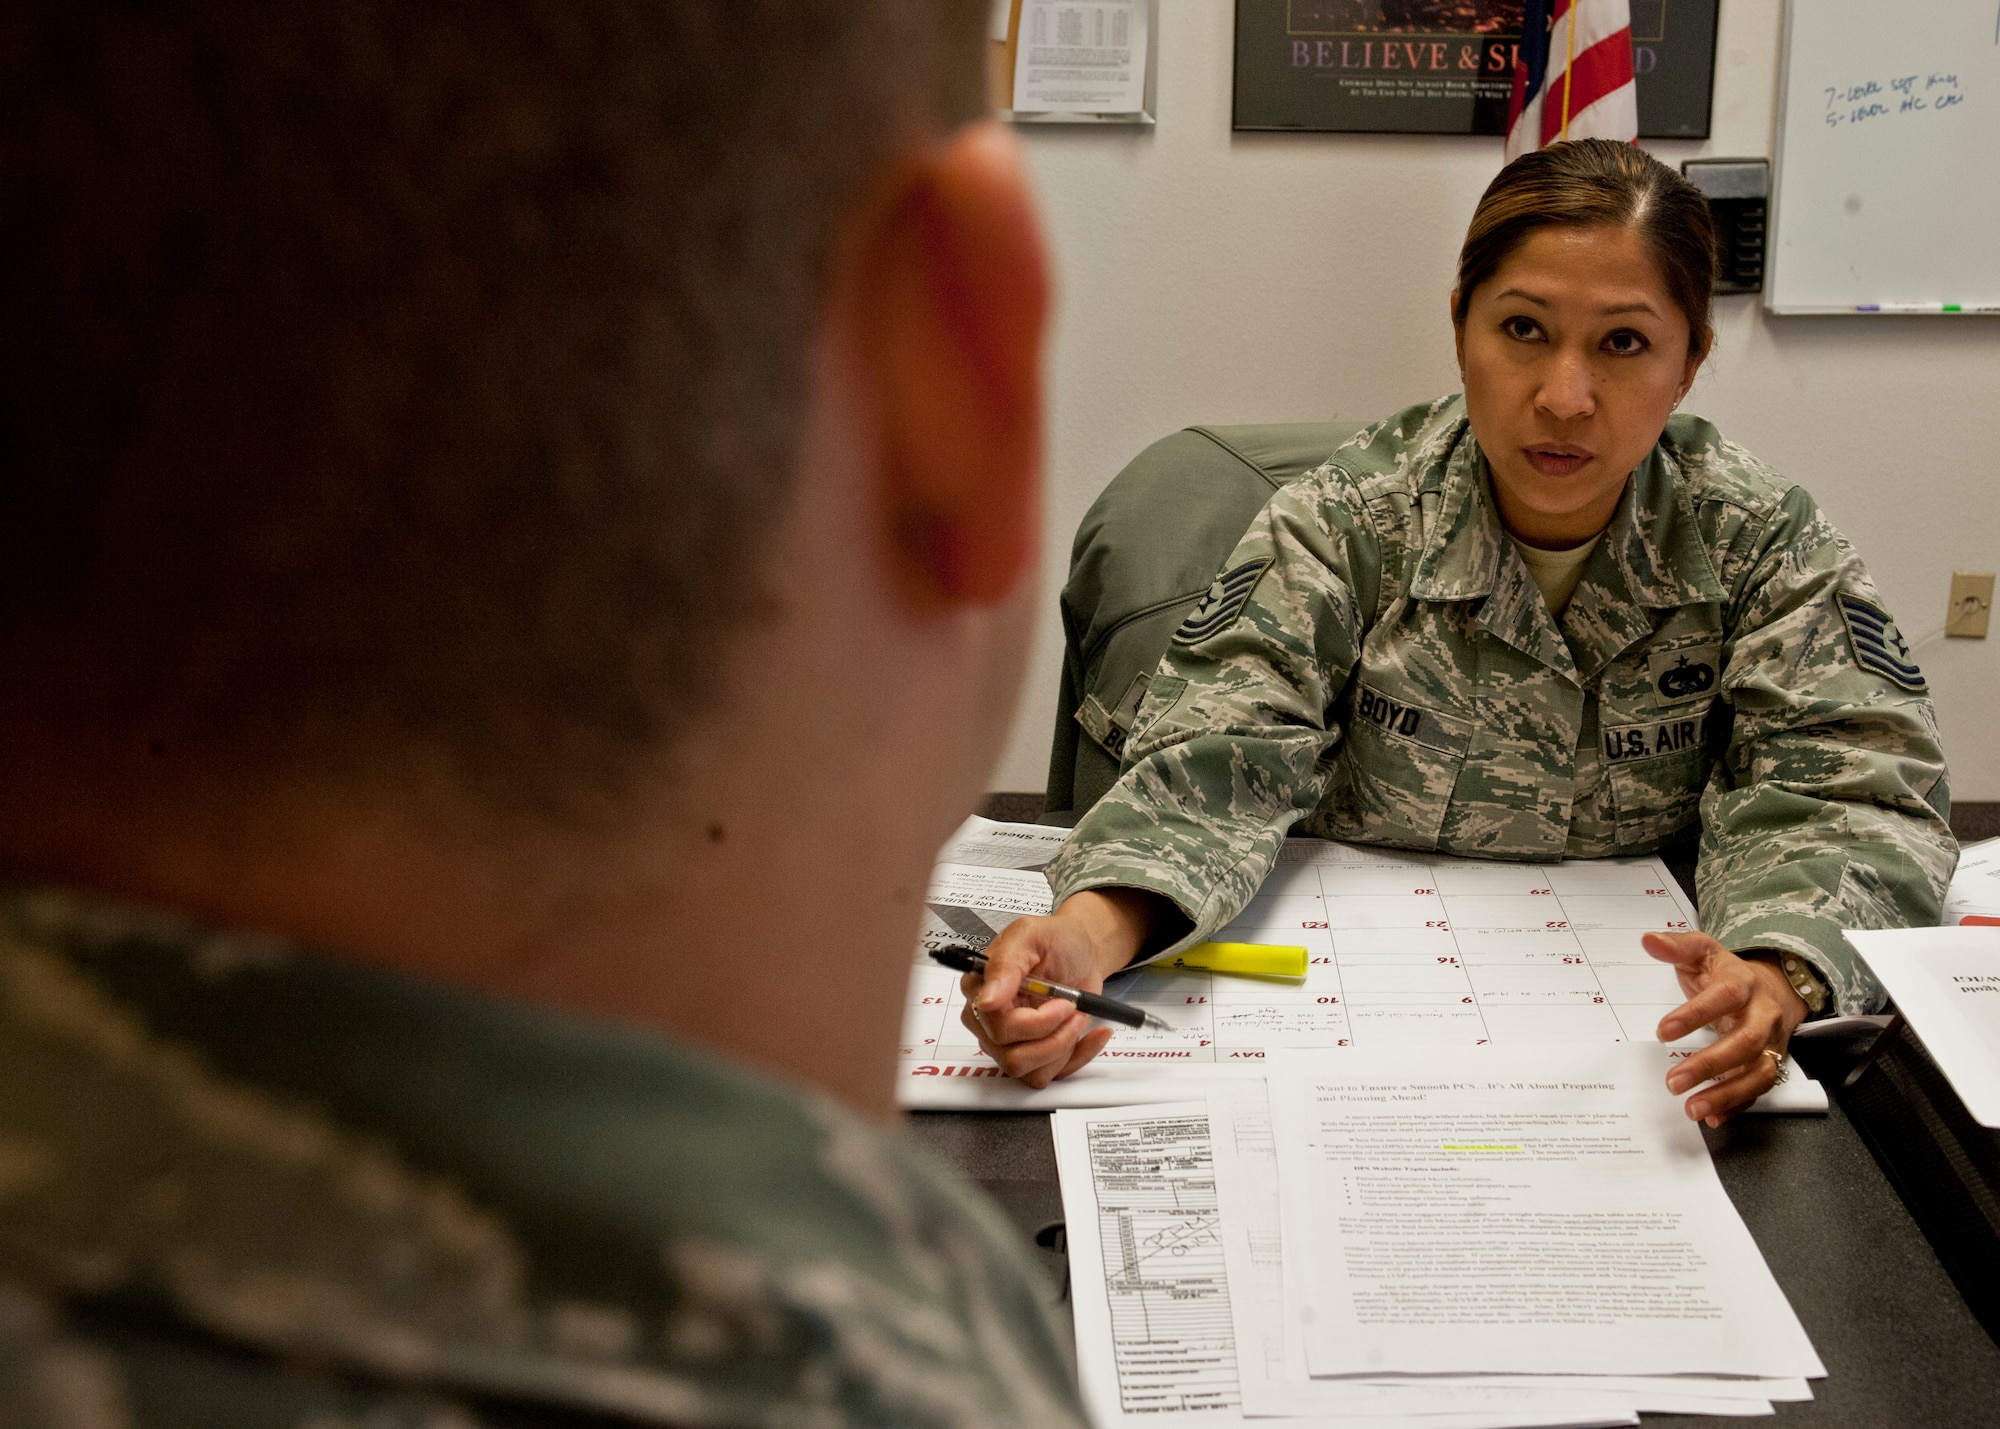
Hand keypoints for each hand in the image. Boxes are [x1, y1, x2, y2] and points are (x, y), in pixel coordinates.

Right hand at [958, 888, 1163, 1087]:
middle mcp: (988, 1022)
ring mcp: (1008, 1043)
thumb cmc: (1056, 941)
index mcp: (980, 990)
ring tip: (1078, 1016)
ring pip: (1030, 1072)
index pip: (996, 1028)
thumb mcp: (1031, 936)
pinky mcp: (1033, 1056)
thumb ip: (1005, 964)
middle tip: (1071, 1008)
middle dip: (1054, 1036)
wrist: (1082, 951)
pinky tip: (1090, 1034)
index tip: (1061, 1002)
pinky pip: (1050, 1076)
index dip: (1034, 1023)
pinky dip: (1078, 1056)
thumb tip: (987, 1000)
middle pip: (1012, 1057)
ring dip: (1064, 1045)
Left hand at [1646, 931, 1808, 1126]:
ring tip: (1692, 1108)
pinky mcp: (1770, 1063)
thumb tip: (1650, 940)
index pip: (1724, 998)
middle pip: (1745, 1042)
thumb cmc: (1728, 973)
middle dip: (1709, 1064)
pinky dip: (1738, 1105)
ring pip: (1758, 1073)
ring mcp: (1770, 1042)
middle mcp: (1763, 1015)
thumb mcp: (1703, 951)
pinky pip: (1759, 1089)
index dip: (1695, 1015)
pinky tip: (1712, 1116)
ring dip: (1726, 1094)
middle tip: (1673, 1081)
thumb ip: (1677, 946)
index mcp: (1744, 984)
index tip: (1662, 1031)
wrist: (1774, 987)